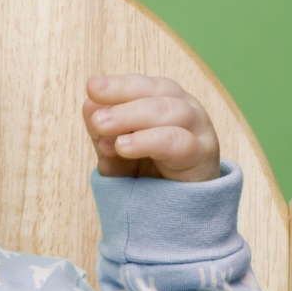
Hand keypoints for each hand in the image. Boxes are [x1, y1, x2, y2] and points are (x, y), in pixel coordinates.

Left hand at [83, 74, 219, 181]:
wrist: (176, 206)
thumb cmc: (147, 170)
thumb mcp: (116, 151)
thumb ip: (103, 132)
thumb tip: (89, 106)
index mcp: (163, 99)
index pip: (142, 84)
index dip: (118, 84)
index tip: (92, 87)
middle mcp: (185, 108)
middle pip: (158, 93)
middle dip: (123, 97)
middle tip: (96, 115)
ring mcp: (198, 131)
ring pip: (172, 112)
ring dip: (133, 117)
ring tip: (103, 127)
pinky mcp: (202, 156)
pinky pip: (180, 143)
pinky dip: (149, 141)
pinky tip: (123, 147)